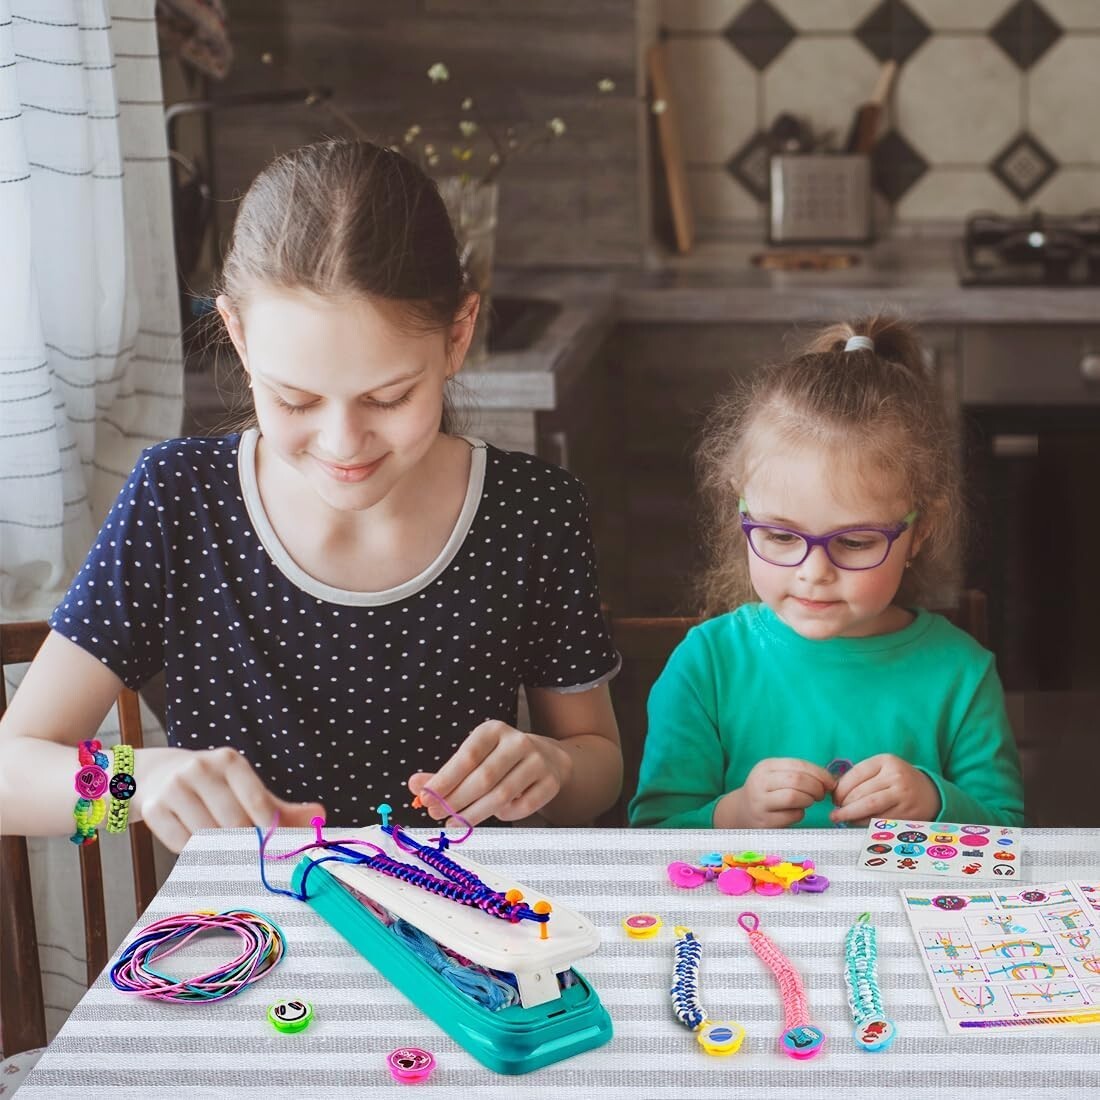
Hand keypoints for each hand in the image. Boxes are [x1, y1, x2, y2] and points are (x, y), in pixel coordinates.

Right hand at [134, 746, 325, 852]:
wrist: (160, 774)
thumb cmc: (216, 787)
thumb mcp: (247, 789)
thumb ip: (283, 808)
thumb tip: (320, 816)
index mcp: (230, 762)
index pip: (257, 800)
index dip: (269, 829)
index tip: (275, 847)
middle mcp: (200, 769)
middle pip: (233, 822)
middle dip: (244, 844)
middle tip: (251, 858)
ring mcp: (174, 787)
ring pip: (206, 835)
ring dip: (218, 850)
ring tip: (225, 852)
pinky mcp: (154, 809)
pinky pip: (180, 843)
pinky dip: (193, 852)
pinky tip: (198, 846)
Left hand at [407, 720, 572, 824]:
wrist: (547, 758)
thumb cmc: (499, 760)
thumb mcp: (472, 758)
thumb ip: (444, 773)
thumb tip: (414, 785)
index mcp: (494, 730)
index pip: (467, 756)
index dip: (445, 779)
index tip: (425, 798)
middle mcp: (518, 742)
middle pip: (483, 778)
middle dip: (456, 800)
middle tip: (436, 814)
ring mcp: (538, 762)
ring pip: (501, 795)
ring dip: (474, 813)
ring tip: (454, 822)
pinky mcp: (550, 783)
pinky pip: (522, 807)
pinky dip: (504, 815)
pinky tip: (491, 815)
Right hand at [716, 757, 835, 828]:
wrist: (742, 811)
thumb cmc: (768, 791)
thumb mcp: (777, 775)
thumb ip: (799, 773)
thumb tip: (830, 780)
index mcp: (765, 766)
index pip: (798, 765)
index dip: (819, 773)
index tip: (830, 782)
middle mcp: (760, 782)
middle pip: (797, 780)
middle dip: (816, 787)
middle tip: (821, 794)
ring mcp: (760, 802)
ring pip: (794, 797)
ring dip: (809, 800)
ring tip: (810, 801)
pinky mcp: (765, 821)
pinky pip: (792, 815)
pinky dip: (801, 813)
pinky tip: (796, 812)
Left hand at [830, 753, 938, 825]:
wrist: (930, 792)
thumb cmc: (898, 780)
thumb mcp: (882, 769)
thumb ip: (861, 776)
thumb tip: (834, 790)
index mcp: (886, 761)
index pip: (856, 774)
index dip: (840, 788)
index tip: (834, 797)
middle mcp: (896, 776)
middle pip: (861, 792)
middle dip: (844, 804)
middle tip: (835, 811)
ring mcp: (903, 795)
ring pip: (869, 807)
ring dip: (851, 815)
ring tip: (841, 817)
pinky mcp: (907, 813)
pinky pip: (880, 820)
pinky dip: (864, 823)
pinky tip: (857, 822)